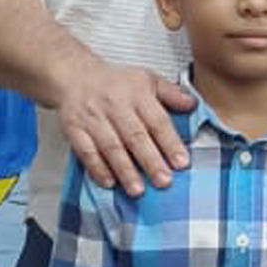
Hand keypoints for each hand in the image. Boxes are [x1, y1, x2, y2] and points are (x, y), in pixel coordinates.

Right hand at [56, 60, 193, 194]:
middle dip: (151, 161)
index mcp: (137, 94)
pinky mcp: (74, 130)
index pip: (157, 121)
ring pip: (112, 147)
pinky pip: (86, 152)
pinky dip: (98, 169)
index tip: (182, 162)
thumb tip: (192, 104)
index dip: (170, 143)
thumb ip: (171, 93)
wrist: (75, 76)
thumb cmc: (116, 83)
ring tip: (138, 190)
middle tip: (164, 181)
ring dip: (125, 171)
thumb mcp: (147, 79)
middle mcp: (116, 106)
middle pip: (135, 136)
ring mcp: (94, 119)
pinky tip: (109, 183)